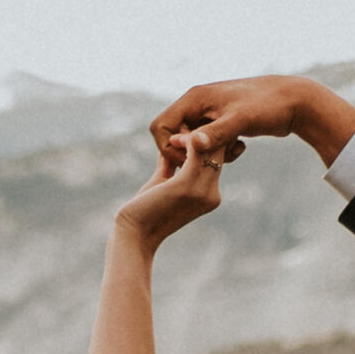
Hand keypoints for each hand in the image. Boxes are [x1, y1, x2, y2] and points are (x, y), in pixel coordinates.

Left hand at [116, 124, 223, 244]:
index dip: (209, 140)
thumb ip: (172, 165)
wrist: (135, 235)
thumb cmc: (145, 211)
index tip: (193, 126)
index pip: (218, 159)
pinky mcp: (187, 186)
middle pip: (219, 152)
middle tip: (189, 118)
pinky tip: (175, 133)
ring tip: (181, 124)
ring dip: (197, 133)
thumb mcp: (163, 183)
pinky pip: (196, 152)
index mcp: (210, 195)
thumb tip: (172, 148)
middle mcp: (212, 194)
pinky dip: (187, 139)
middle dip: (206, 133)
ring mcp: (202, 191)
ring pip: (211, 149)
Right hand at [148, 72, 354, 162]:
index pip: (160, 126)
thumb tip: (186, 144)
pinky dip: (218, 151)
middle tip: (211, 161)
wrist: (295, 100)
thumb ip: (213, 134)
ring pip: (191, 141)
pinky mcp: (221, 122)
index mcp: (194, 98)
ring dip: (205, 154)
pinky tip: (239, 148)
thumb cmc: (268, 105)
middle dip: (188, 153)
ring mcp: (209, 113)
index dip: (169, 147)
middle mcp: (197, 104)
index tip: (190, 159)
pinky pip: (206, 142)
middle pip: (173, 135)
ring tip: (231, 152)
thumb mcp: (240, 121)